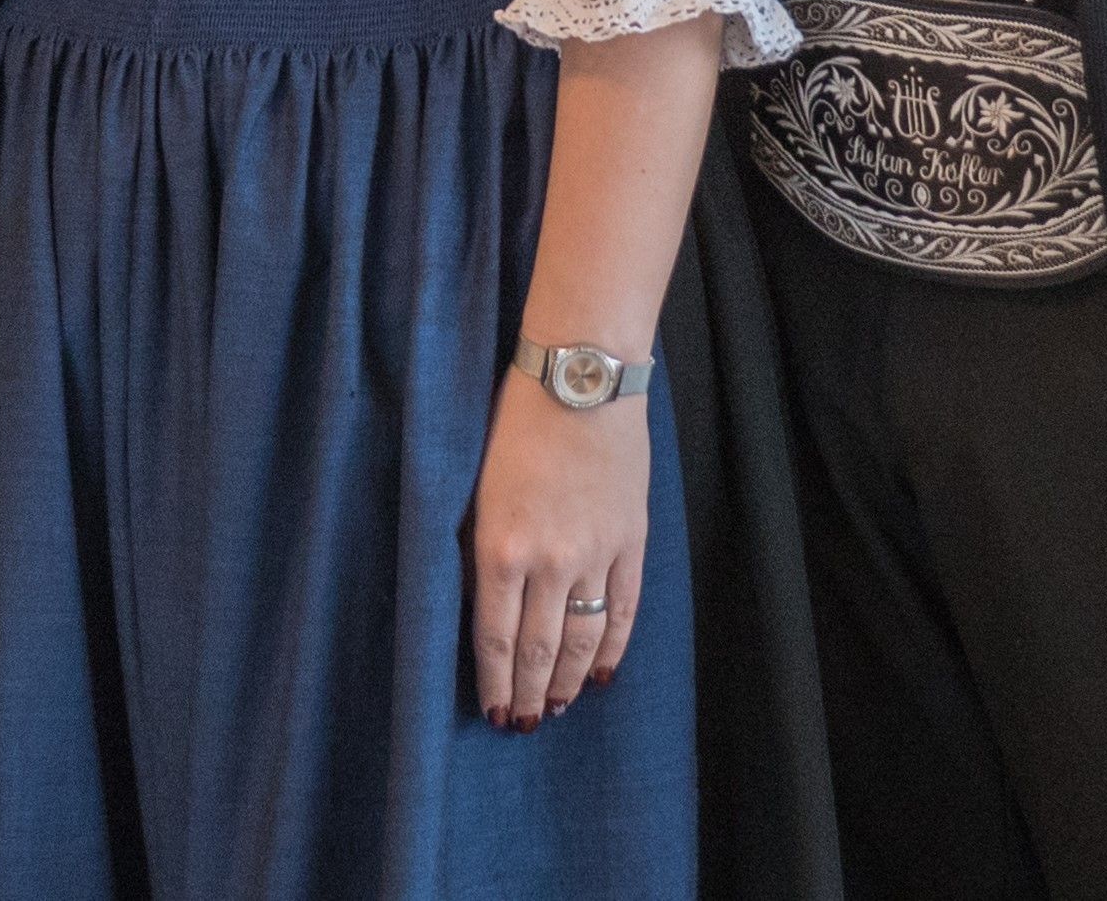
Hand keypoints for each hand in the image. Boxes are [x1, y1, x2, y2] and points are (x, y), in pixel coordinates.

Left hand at [469, 368, 648, 729]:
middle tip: (524, 724)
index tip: (494, 712)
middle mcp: (549, 561)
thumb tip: (484, 604)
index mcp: (500, 547)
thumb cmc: (516, 423)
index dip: (495, 683)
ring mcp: (595, 554)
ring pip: (582, 638)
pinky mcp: (629, 541)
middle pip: (539, 650)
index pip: (495, 638)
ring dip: (568, 680)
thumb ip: (480, 550)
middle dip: (529, 694)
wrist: (580, 380)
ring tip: (557, 707)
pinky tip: (601, 673)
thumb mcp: (477, 488)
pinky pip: (622, 608)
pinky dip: (612, 647)